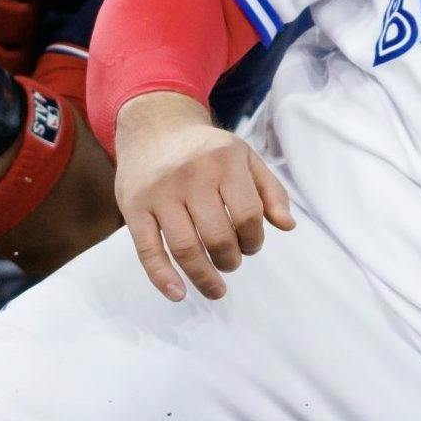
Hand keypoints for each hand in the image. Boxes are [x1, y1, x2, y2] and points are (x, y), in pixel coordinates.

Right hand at [113, 92, 294, 300]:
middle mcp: (191, 175)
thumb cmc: (205, 149)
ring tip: (214, 286)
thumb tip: (287, 226)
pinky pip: (148, 250)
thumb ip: (270, 190)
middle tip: (230, 262)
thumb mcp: (244, 157)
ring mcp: (160, 193)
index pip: (248, 215)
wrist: (153, 126)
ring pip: (186, 248)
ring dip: (204, 276)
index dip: (254, 240)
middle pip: (218, 236)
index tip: (250, 246)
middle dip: (230, 260)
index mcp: (224, 161)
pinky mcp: (133, 207)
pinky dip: (163, 278)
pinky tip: (178, 294)